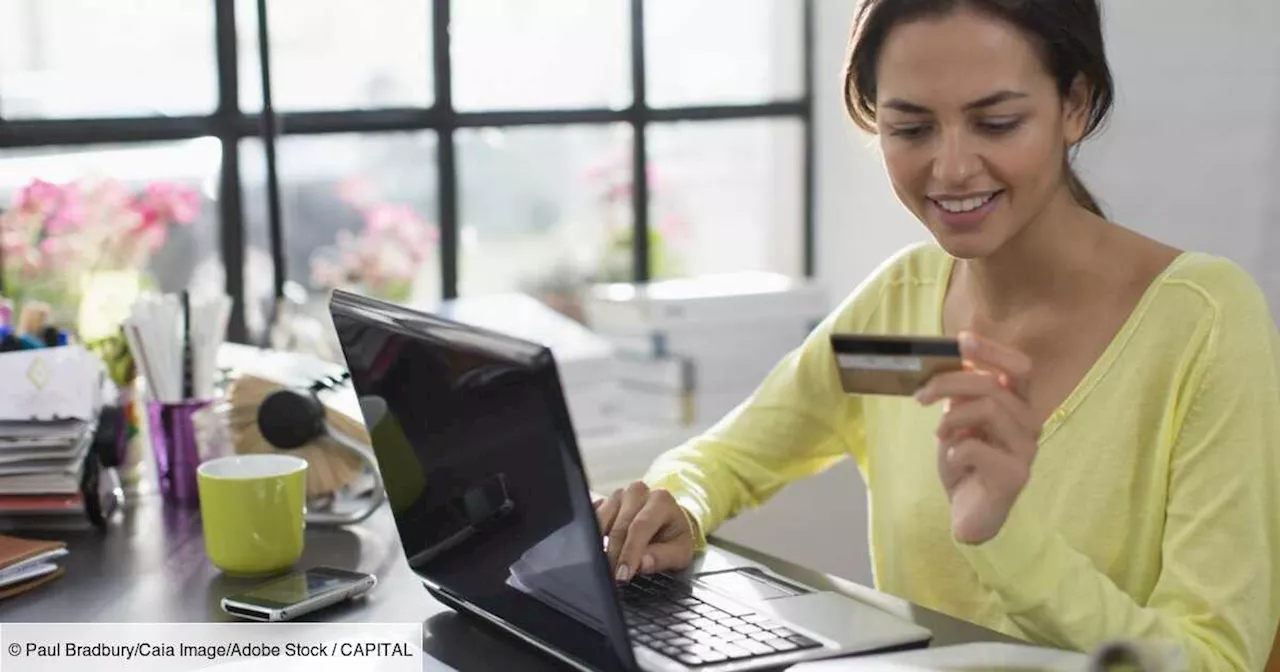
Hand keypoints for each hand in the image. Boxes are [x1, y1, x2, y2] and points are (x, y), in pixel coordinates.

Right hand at [594, 481, 695, 582]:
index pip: (640, 527)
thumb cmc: (674, 536)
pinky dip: (591, 536)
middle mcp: (638, 493)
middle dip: (614, 556)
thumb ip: (663, 558)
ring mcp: (618, 495)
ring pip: (601, 521)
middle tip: (613, 578)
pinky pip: (591, 519)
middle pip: (619, 527)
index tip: (622, 574)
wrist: (669, 520)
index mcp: (660, 500)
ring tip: (605, 566)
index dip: (629, 552)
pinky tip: (596, 551)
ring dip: (600, 546)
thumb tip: (642, 564)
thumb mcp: (680, 552)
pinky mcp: (604, 501)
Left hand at [915, 331, 1040, 544]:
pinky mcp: (1016, 475)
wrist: (970, 513)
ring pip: (987, 409)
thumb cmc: (965, 463)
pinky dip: (954, 451)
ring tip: (940, 434)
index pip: (1019, 367)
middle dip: (950, 383)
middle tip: (920, 395)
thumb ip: (961, 397)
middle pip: (993, 385)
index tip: (961, 340)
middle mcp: (1031, 423)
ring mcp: (1027, 450)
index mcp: (1019, 406)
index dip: (993, 350)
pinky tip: (954, 462)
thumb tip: (951, 366)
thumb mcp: (958, 422)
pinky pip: (975, 447)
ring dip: (951, 419)